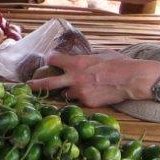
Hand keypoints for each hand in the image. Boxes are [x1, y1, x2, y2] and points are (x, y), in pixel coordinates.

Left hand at [28, 50, 159, 107]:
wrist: (132, 79)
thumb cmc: (119, 63)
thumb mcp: (99, 55)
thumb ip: (86, 59)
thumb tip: (81, 60)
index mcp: (76, 62)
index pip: (53, 59)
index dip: (51, 59)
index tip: (50, 60)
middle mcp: (74, 78)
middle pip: (48, 84)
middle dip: (36, 85)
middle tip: (27, 87)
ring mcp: (80, 92)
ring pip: (66, 94)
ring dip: (68, 92)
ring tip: (78, 89)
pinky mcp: (88, 103)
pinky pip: (80, 101)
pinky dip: (82, 99)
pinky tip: (92, 94)